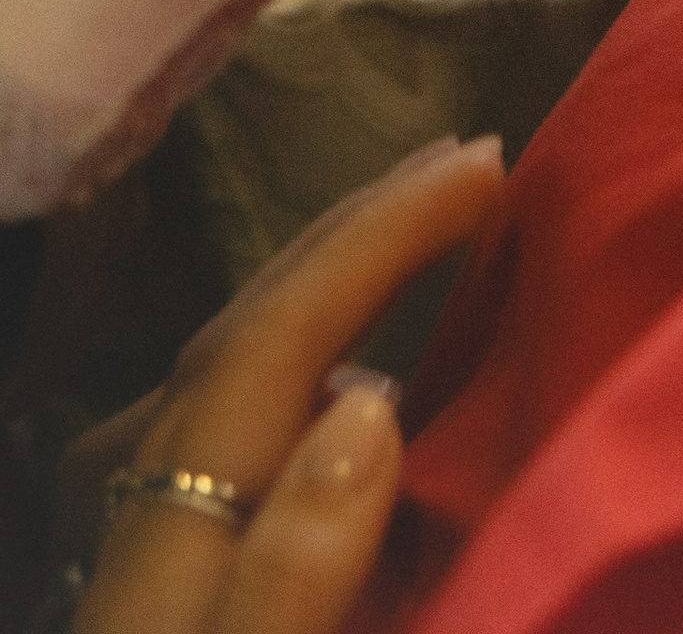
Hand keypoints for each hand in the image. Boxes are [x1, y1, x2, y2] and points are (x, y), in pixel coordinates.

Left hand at [63, 137, 500, 633]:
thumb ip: (293, 571)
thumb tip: (371, 404)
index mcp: (168, 524)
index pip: (274, 338)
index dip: (380, 237)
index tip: (488, 160)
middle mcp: (141, 506)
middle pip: (238, 337)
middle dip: (353, 233)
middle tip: (464, 159)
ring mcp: (133, 540)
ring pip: (222, 377)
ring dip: (323, 291)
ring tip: (411, 241)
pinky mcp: (147, 584)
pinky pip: (220, 432)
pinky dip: (286, 373)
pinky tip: (329, 392)